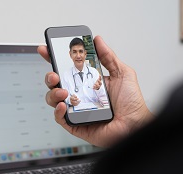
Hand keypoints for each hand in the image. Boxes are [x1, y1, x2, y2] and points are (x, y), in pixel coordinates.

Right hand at [38, 36, 152, 147]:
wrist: (136, 124)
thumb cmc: (132, 103)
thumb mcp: (122, 73)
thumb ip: (108, 56)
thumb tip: (98, 40)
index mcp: (88, 82)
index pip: (67, 69)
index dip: (54, 59)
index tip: (46, 50)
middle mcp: (80, 95)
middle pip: (56, 84)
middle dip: (50, 77)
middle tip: (55, 74)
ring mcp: (76, 109)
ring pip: (54, 100)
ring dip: (53, 93)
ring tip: (63, 91)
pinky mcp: (75, 124)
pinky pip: (60, 118)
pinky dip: (58, 111)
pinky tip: (63, 105)